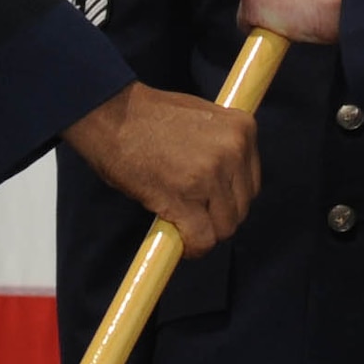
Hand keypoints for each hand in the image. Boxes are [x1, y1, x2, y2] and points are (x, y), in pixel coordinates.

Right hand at [63, 82, 259, 255]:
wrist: (113, 114)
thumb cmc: (149, 115)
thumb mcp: (202, 116)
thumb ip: (221, 145)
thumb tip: (228, 180)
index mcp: (242, 129)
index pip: (250, 182)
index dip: (228, 197)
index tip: (210, 201)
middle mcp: (233, 151)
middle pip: (241, 207)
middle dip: (217, 216)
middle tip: (192, 213)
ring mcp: (210, 176)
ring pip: (224, 227)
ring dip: (205, 232)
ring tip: (182, 223)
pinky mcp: (185, 199)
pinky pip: (202, 240)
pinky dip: (192, 248)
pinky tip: (180, 242)